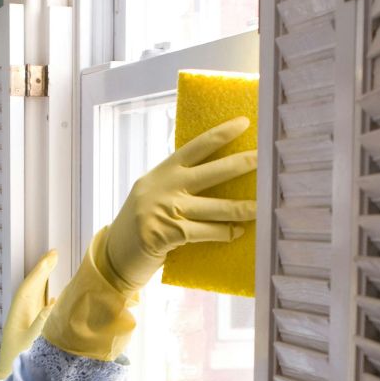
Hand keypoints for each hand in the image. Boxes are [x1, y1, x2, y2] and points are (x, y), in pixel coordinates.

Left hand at [0, 249, 57, 372]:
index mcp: (18, 315)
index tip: (51, 257)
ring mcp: (25, 321)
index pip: (29, 287)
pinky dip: (48, 298)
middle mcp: (20, 315)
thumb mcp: (32, 342)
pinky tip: (55, 296)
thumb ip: (42, 322)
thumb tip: (53, 303)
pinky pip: (40, 308)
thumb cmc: (18, 363)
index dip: (40, 270)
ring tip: (54, 266)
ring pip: (35, 296)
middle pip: (32, 287)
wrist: (10, 380)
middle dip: (42, 271)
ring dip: (44, 281)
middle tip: (54, 255)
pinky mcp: (31, 330)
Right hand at [101, 117, 258, 292]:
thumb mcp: (153, 196)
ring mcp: (165, 209)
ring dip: (243, 208)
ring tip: (263, 206)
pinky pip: (206, 231)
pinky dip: (224, 232)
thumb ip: (177, 185)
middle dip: (242, 164)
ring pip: (216, 206)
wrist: (114, 257)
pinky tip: (237, 232)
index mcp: (162, 172)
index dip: (221, 134)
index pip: (196, 147)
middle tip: (266, 158)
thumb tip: (217, 178)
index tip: (244, 123)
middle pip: (212, 171)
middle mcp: (163, 186)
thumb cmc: (141, 226)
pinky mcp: (168, 233)